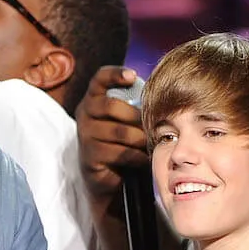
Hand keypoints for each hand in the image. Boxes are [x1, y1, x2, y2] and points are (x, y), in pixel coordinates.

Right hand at [76, 66, 147, 200]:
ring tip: (151, 144)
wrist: (106, 175)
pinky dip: (138, 156)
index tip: (133, 75)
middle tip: (153, 126)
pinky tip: (145, 159)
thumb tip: (163, 97)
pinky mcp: (90, 157)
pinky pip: (120, 153)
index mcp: (94, 98)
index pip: (99, 78)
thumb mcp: (126, 120)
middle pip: (111, 106)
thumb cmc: (122, 141)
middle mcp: (85, 113)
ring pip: (119, 132)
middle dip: (137, 117)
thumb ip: (136, 106)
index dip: (115, 74)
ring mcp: (85, 135)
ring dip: (140, 139)